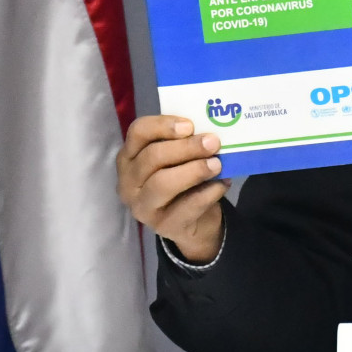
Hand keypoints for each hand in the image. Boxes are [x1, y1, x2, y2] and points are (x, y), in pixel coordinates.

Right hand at [116, 115, 226, 263]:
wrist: (195, 223)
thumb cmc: (183, 179)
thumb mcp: (179, 158)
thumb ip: (185, 143)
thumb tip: (208, 133)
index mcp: (129, 157)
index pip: (137, 132)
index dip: (162, 126)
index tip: (189, 125)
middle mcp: (128, 182)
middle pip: (152, 157)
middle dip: (186, 148)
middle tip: (213, 142)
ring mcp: (143, 207)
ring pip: (162, 183)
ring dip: (194, 171)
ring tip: (217, 165)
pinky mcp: (163, 226)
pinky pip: (186, 207)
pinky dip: (208, 193)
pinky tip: (222, 184)